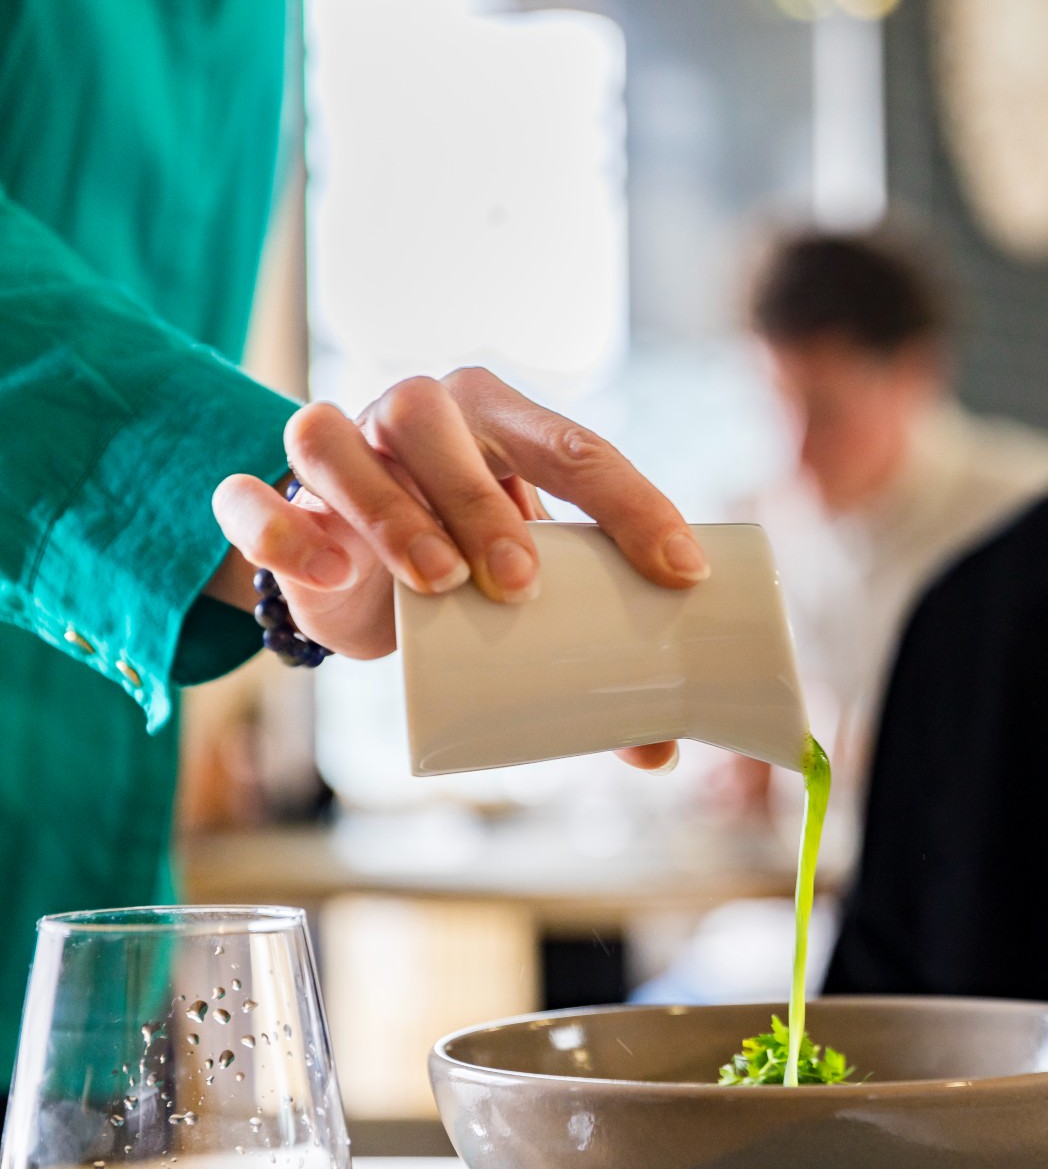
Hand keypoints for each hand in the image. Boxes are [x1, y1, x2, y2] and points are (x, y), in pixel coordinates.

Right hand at [211, 367, 703, 769]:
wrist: (358, 571)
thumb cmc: (470, 562)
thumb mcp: (533, 593)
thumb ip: (593, 657)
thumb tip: (661, 753)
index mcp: (500, 418)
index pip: (575, 445)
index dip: (632, 505)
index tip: (679, 573)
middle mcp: (414, 416)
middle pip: (435, 420)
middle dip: (481, 499)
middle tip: (521, 584)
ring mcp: (335, 450)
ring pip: (333, 439)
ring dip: (389, 508)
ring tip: (440, 583)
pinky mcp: (273, 503)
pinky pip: (248, 499)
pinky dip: (281, 532)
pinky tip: (330, 572)